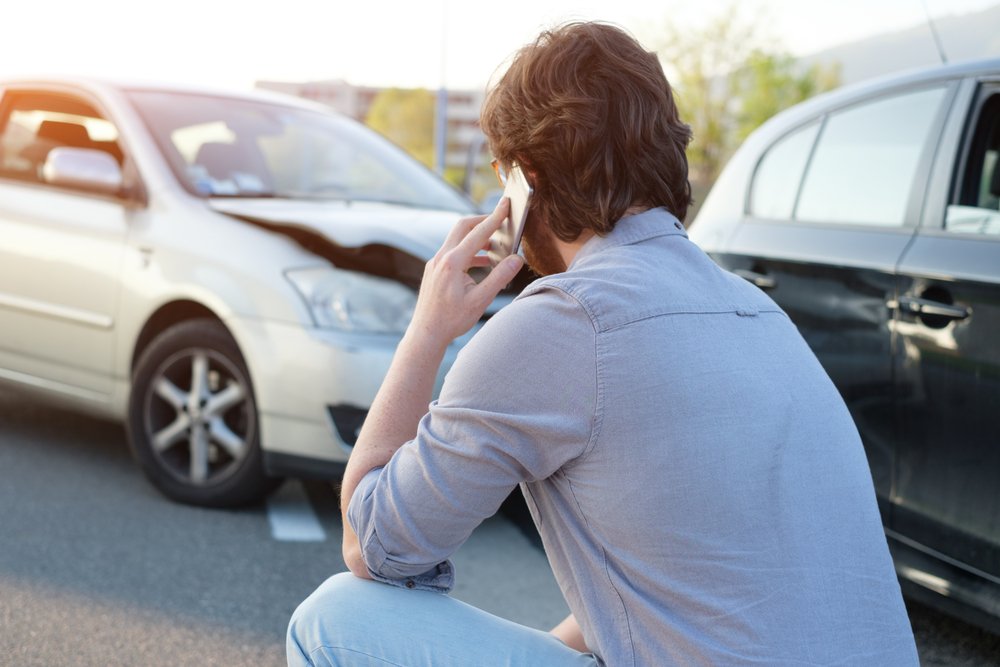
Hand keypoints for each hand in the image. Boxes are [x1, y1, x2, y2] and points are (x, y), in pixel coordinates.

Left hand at [407, 197, 523, 347]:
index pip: (478, 232)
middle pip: (463, 227)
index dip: (495, 217)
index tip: (506, 204)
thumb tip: (517, 259)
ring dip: (477, 238)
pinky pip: (453, 252)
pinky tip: (482, 262)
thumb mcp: (481, 300)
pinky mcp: (434, 270)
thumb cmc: (452, 320)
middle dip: (483, 221)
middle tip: (501, 220)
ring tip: (496, 246)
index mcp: (453, 262)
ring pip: (457, 239)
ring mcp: (435, 263)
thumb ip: (500, 277)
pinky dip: (469, 251)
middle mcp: (441, 257)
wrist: (426, 333)